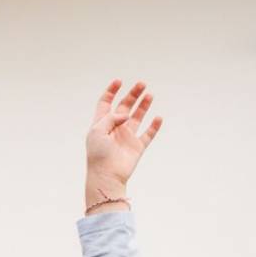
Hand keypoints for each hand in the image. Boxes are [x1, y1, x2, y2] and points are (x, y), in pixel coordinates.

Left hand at [85, 80, 162, 211]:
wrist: (107, 175)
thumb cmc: (98, 154)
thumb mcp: (97, 131)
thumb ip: (111, 118)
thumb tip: (126, 114)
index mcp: (101, 124)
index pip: (106, 103)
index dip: (111, 91)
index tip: (119, 81)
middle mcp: (115, 128)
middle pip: (124, 106)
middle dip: (132, 95)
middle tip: (142, 84)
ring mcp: (126, 137)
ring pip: (137, 117)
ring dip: (143, 106)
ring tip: (149, 95)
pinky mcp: (137, 146)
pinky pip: (148, 134)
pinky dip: (154, 126)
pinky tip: (158, 118)